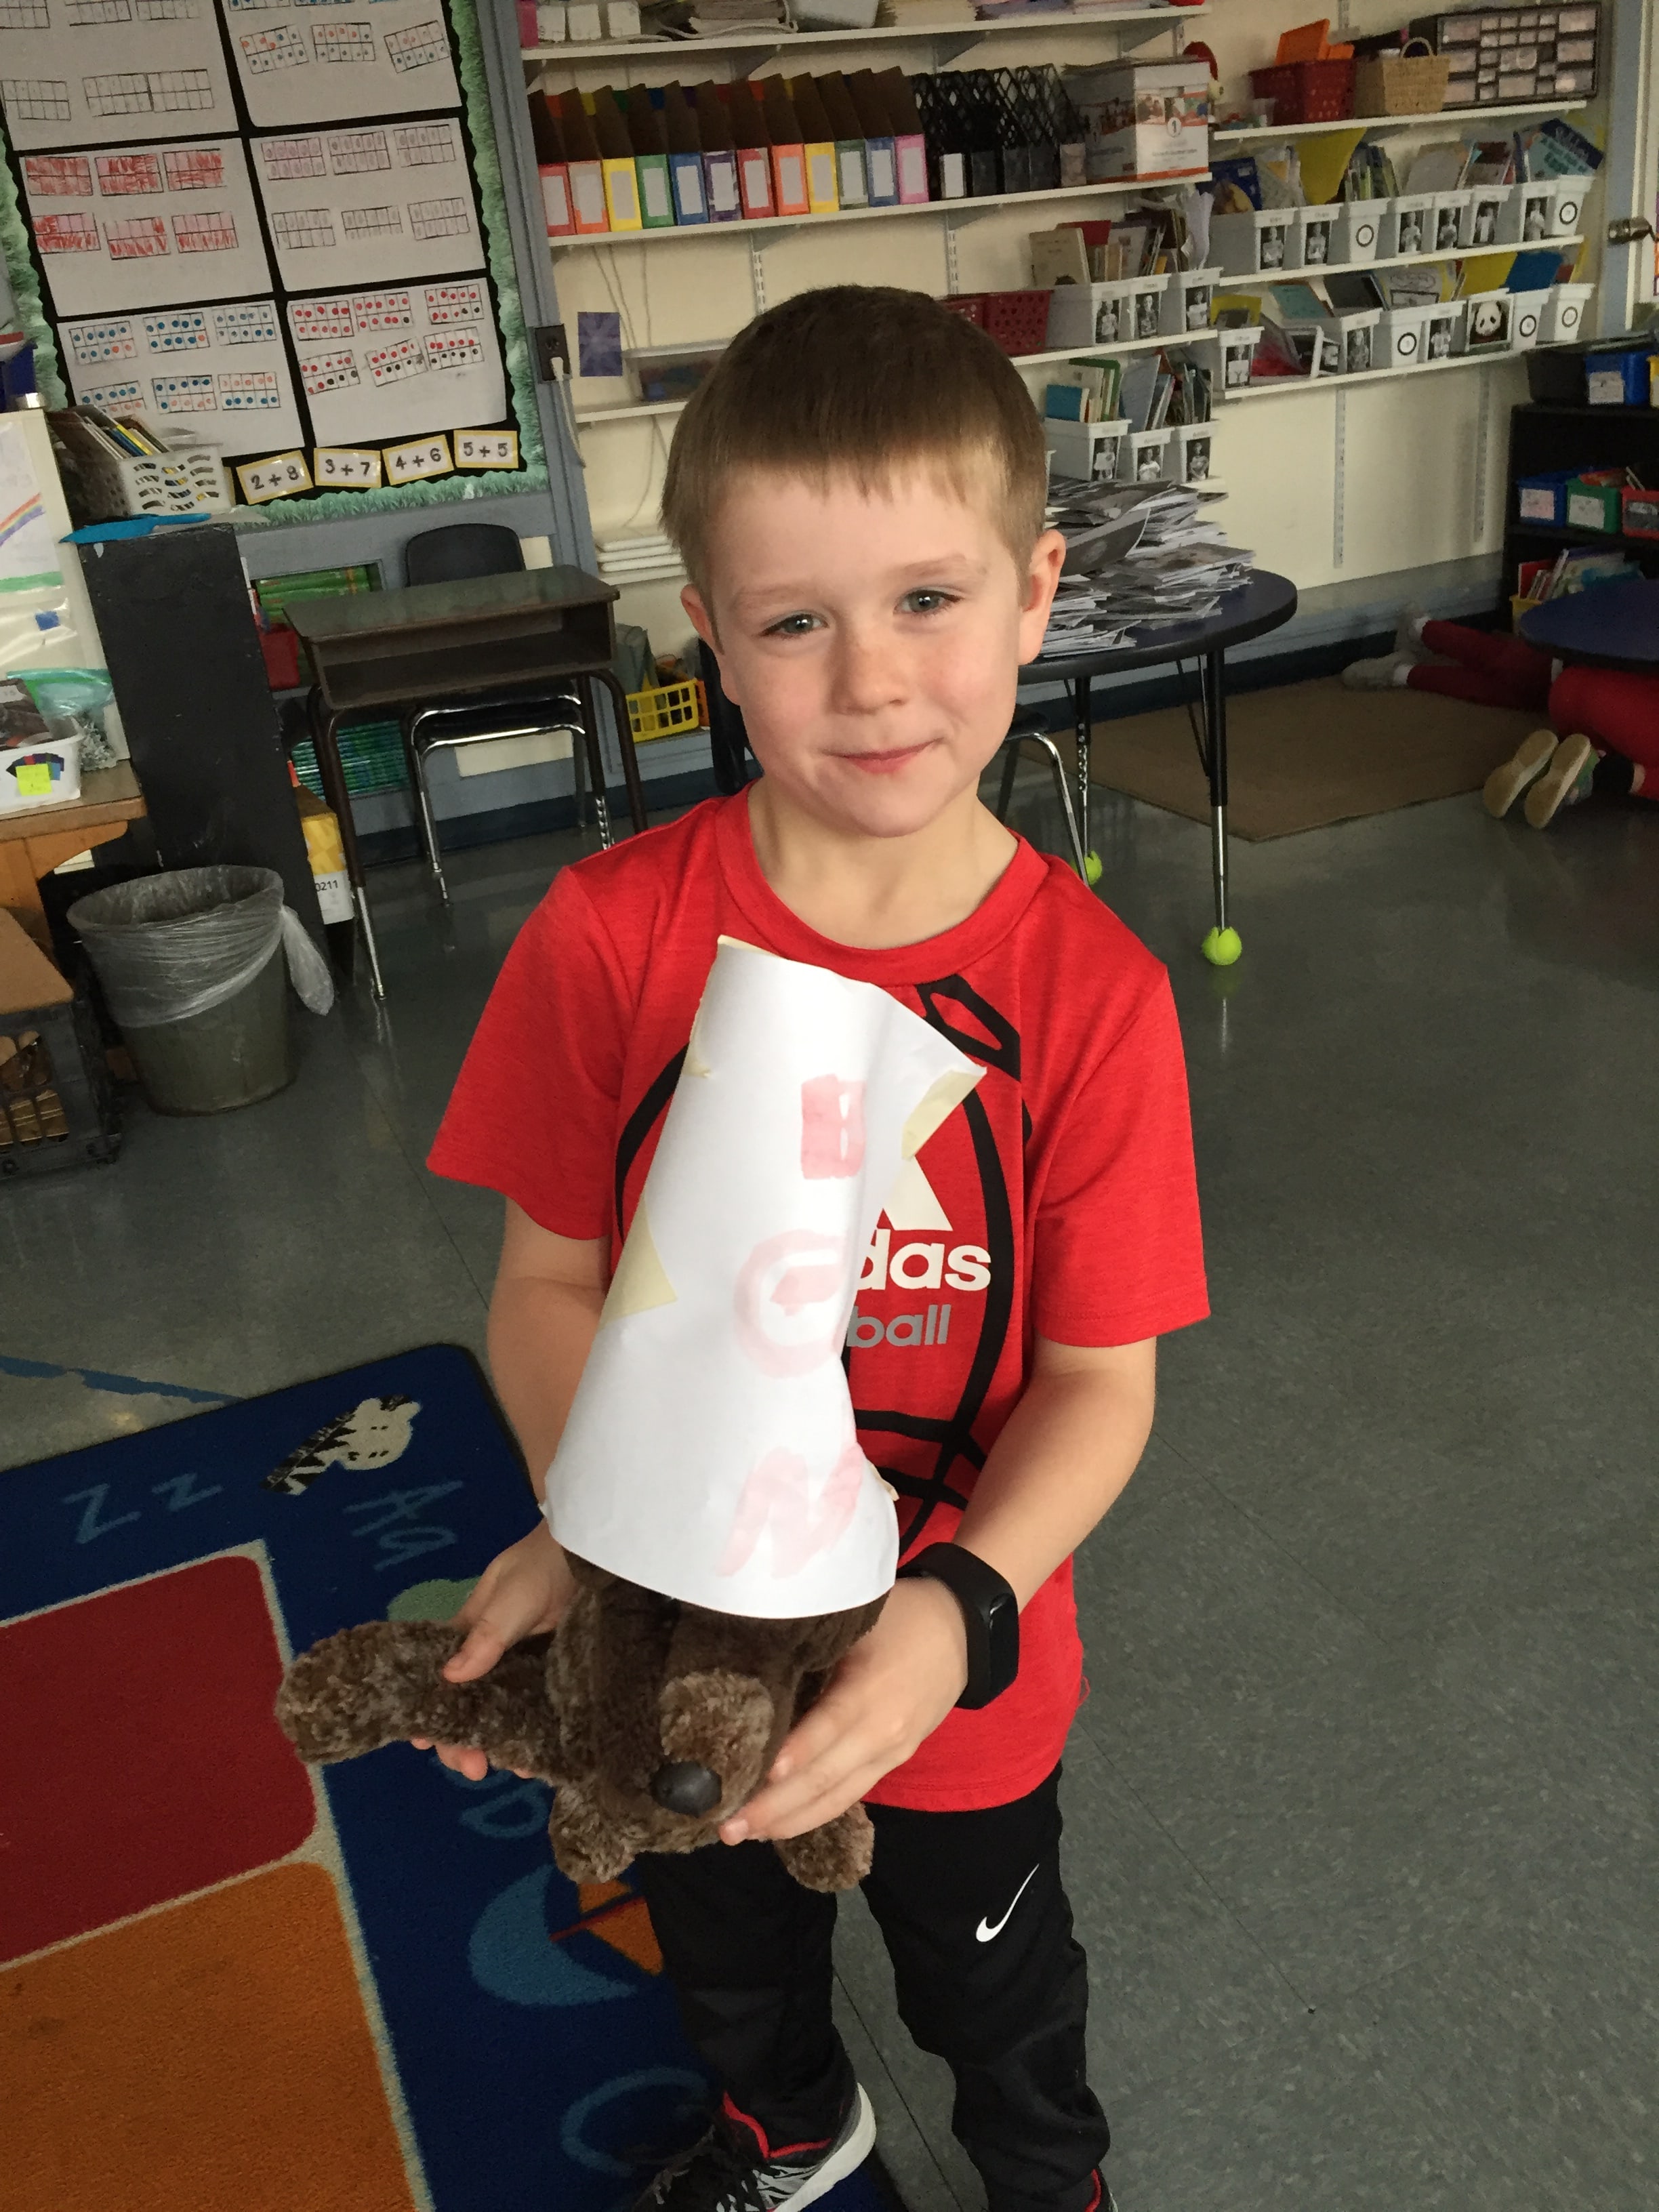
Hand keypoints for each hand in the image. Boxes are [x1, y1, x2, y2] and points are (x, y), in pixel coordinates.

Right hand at [411, 1520, 575, 1782]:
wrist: (594, 1553)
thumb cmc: (543, 1565)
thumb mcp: (511, 1596)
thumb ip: (485, 1634)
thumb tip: (449, 1677)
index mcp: (471, 1633)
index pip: (442, 1679)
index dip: (430, 1710)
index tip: (423, 1743)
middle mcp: (494, 1656)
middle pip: (470, 1706)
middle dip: (465, 1740)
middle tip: (475, 1770)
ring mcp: (525, 1667)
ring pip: (504, 1715)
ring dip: (502, 1744)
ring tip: (515, 1769)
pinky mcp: (556, 1674)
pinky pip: (539, 1711)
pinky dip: (534, 1736)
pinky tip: (540, 1759)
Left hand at [718, 1578, 968, 1844]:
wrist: (963, 1629)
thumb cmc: (901, 1615)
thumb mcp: (856, 1621)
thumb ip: (812, 1648)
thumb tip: (750, 1671)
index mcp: (871, 1691)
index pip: (825, 1730)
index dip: (791, 1755)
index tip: (754, 1778)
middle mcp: (883, 1733)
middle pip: (825, 1779)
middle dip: (775, 1807)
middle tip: (725, 1826)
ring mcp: (892, 1753)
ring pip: (838, 1797)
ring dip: (790, 1821)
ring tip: (744, 1834)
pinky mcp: (895, 1761)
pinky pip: (851, 1794)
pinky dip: (815, 1812)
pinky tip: (782, 1823)